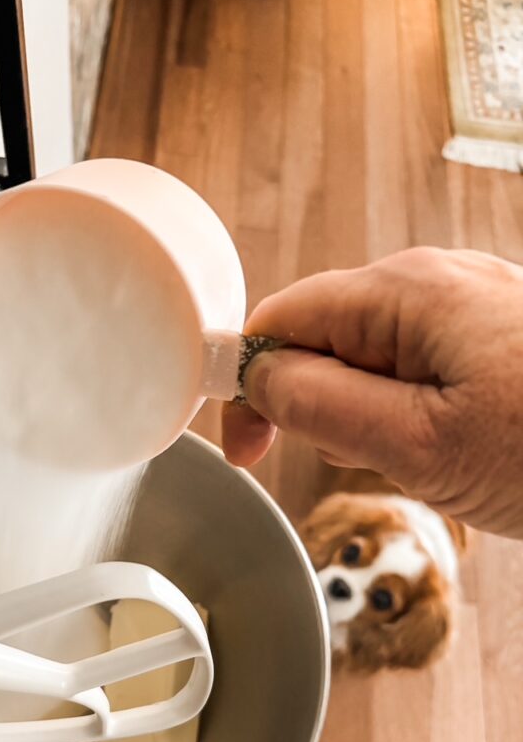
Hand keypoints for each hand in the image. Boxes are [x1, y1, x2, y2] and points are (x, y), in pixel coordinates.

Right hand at [222, 247, 522, 537]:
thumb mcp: (419, 444)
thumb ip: (322, 407)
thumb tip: (258, 380)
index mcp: (407, 291)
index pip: (280, 321)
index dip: (249, 386)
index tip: (247, 449)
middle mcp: (436, 282)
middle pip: (326, 343)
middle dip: (327, 410)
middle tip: (382, 459)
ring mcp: (470, 307)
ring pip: (375, 366)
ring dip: (379, 420)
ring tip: (441, 457)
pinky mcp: (494, 337)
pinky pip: (422, 373)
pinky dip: (420, 417)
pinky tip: (465, 446)